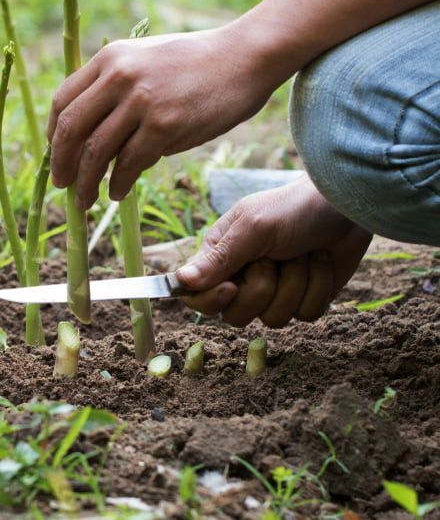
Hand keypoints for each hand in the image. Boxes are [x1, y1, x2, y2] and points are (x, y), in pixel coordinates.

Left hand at [46, 27, 283, 208]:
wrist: (246, 56)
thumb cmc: (197, 63)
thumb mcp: (144, 59)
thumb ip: (115, 86)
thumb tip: (89, 131)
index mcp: (109, 58)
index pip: (62, 101)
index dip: (54, 134)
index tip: (56, 154)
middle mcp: (119, 76)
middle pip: (71, 130)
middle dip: (60, 163)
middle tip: (61, 184)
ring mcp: (140, 101)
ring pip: (95, 153)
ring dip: (85, 183)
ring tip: (85, 199)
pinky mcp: (164, 125)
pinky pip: (128, 164)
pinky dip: (117, 184)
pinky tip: (117, 193)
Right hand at [176, 176, 371, 326]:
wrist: (343, 206)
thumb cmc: (292, 209)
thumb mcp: (252, 228)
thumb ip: (219, 258)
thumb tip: (180, 280)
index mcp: (220, 258)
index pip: (196, 296)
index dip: (210, 300)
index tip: (231, 288)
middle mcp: (242, 278)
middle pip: (235, 316)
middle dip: (261, 290)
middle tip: (274, 260)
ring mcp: (274, 292)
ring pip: (273, 319)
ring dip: (295, 284)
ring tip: (301, 255)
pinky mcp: (304, 299)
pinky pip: (305, 315)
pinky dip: (317, 288)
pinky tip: (319, 263)